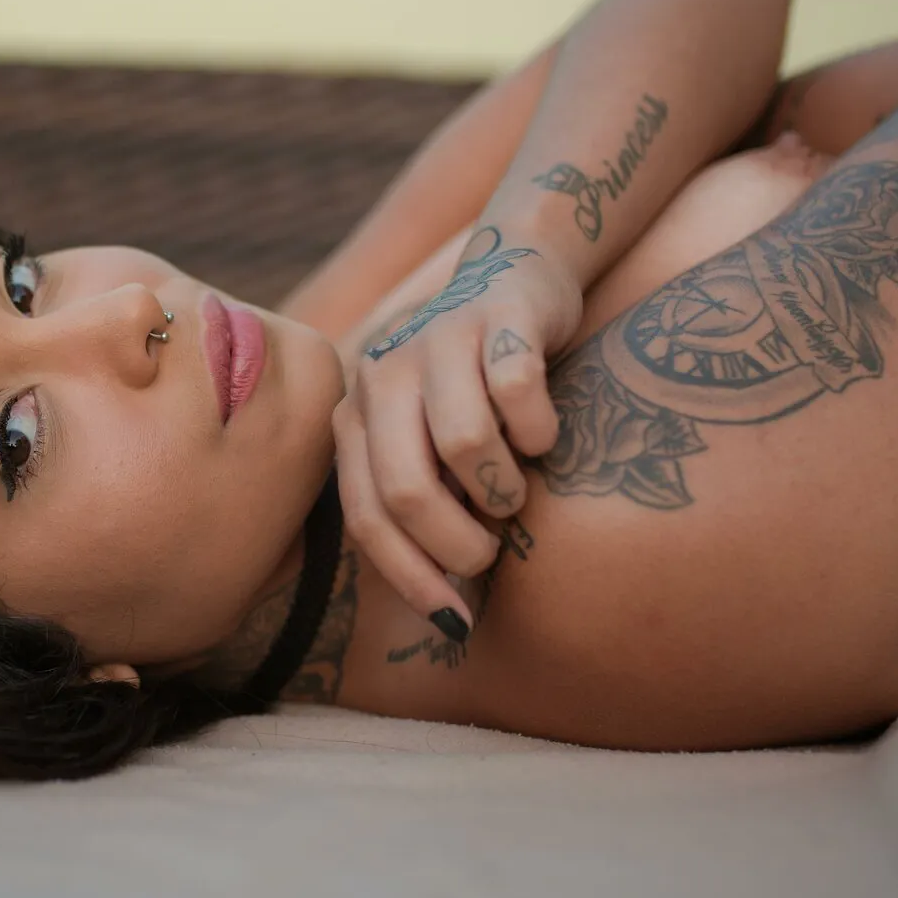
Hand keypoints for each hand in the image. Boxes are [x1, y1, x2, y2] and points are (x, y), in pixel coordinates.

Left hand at [333, 224, 582, 631]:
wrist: (516, 277)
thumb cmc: (472, 388)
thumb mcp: (426, 441)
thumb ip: (418, 502)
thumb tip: (445, 614)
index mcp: (356, 414)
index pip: (366, 516)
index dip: (410, 577)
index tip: (454, 620)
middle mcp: (382, 373)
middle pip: (406, 489)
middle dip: (456, 544)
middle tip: (490, 553)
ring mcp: (436, 339)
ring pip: (462, 444)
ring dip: (501, 488)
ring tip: (514, 490)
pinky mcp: (496, 316)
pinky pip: (518, 392)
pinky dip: (539, 431)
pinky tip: (542, 437)